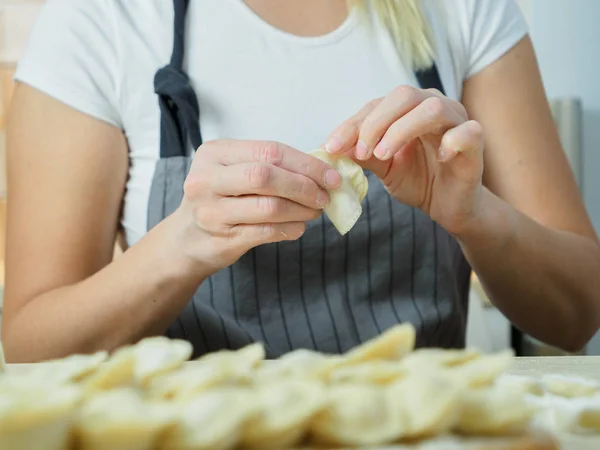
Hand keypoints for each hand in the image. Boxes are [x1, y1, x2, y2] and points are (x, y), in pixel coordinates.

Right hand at [173, 139, 341, 270]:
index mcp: (214, 153)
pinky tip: (299, 226)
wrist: (187, 238)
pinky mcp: (222, 238)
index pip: (269, 151)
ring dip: (302, 210)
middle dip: (304, 186)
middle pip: (267, 176)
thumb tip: (322, 170)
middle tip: (325, 196)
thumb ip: (270, 165)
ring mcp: (212, 211)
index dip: (306, 163)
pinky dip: (291, 229)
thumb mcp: (234, 171)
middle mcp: (207, 179)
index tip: (331, 176)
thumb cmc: (220, 199)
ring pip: (270, 207)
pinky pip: (267, 232)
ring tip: (315, 211)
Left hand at [325, 86, 483, 235]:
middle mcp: (433, 107)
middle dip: (375, 123)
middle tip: (361, 152)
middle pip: (403, 95)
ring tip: (385, 155)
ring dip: (402, 130)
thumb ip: (362, 154)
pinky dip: (453, 141)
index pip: (376, 105)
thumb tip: (330, 149)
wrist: (448, 206)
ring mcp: (457, 121)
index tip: (331, 147)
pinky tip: (440, 158)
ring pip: (432, 108)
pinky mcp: (476, 142)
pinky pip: (468, 131)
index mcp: (408, 109)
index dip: (352, 124)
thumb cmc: (418, 180)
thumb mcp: (383, 167)